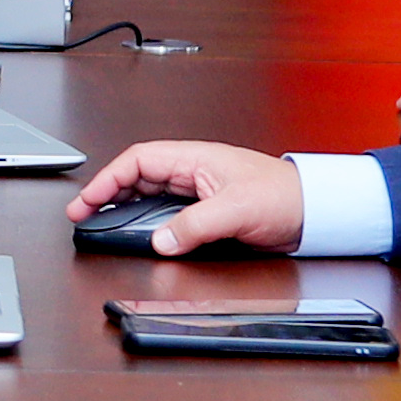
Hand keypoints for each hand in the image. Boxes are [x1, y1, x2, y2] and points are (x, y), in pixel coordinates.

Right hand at [71, 141, 307, 254]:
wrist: (316, 213)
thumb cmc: (286, 196)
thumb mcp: (237, 210)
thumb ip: (195, 225)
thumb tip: (161, 241)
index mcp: (195, 159)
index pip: (138, 161)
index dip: (108, 179)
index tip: (89, 200)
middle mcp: (194, 173)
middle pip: (137, 179)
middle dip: (107, 194)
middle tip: (83, 215)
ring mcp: (200, 193)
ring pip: (150, 196)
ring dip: (125, 209)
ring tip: (103, 224)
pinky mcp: (209, 213)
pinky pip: (168, 215)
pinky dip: (148, 223)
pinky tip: (141, 235)